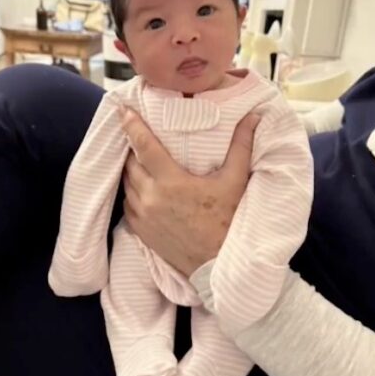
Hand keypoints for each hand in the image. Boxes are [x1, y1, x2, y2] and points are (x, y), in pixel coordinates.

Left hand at [120, 106, 259, 276]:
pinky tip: (142, 187)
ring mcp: (143, 215)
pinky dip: (132, 191)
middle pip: (130, 162)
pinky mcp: (141, 231)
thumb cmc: (227, 223)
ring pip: (127, 183)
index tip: (122, 109)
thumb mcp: (235, 182)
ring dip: (131, 169)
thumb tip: (252, 117)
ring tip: (138, 158)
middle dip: (132, 147)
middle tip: (135, 133)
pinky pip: (128, 203)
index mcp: (171, 182)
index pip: (144, 146)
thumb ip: (241, 147)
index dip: (131, 125)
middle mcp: (151, 197)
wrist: (217, 266)